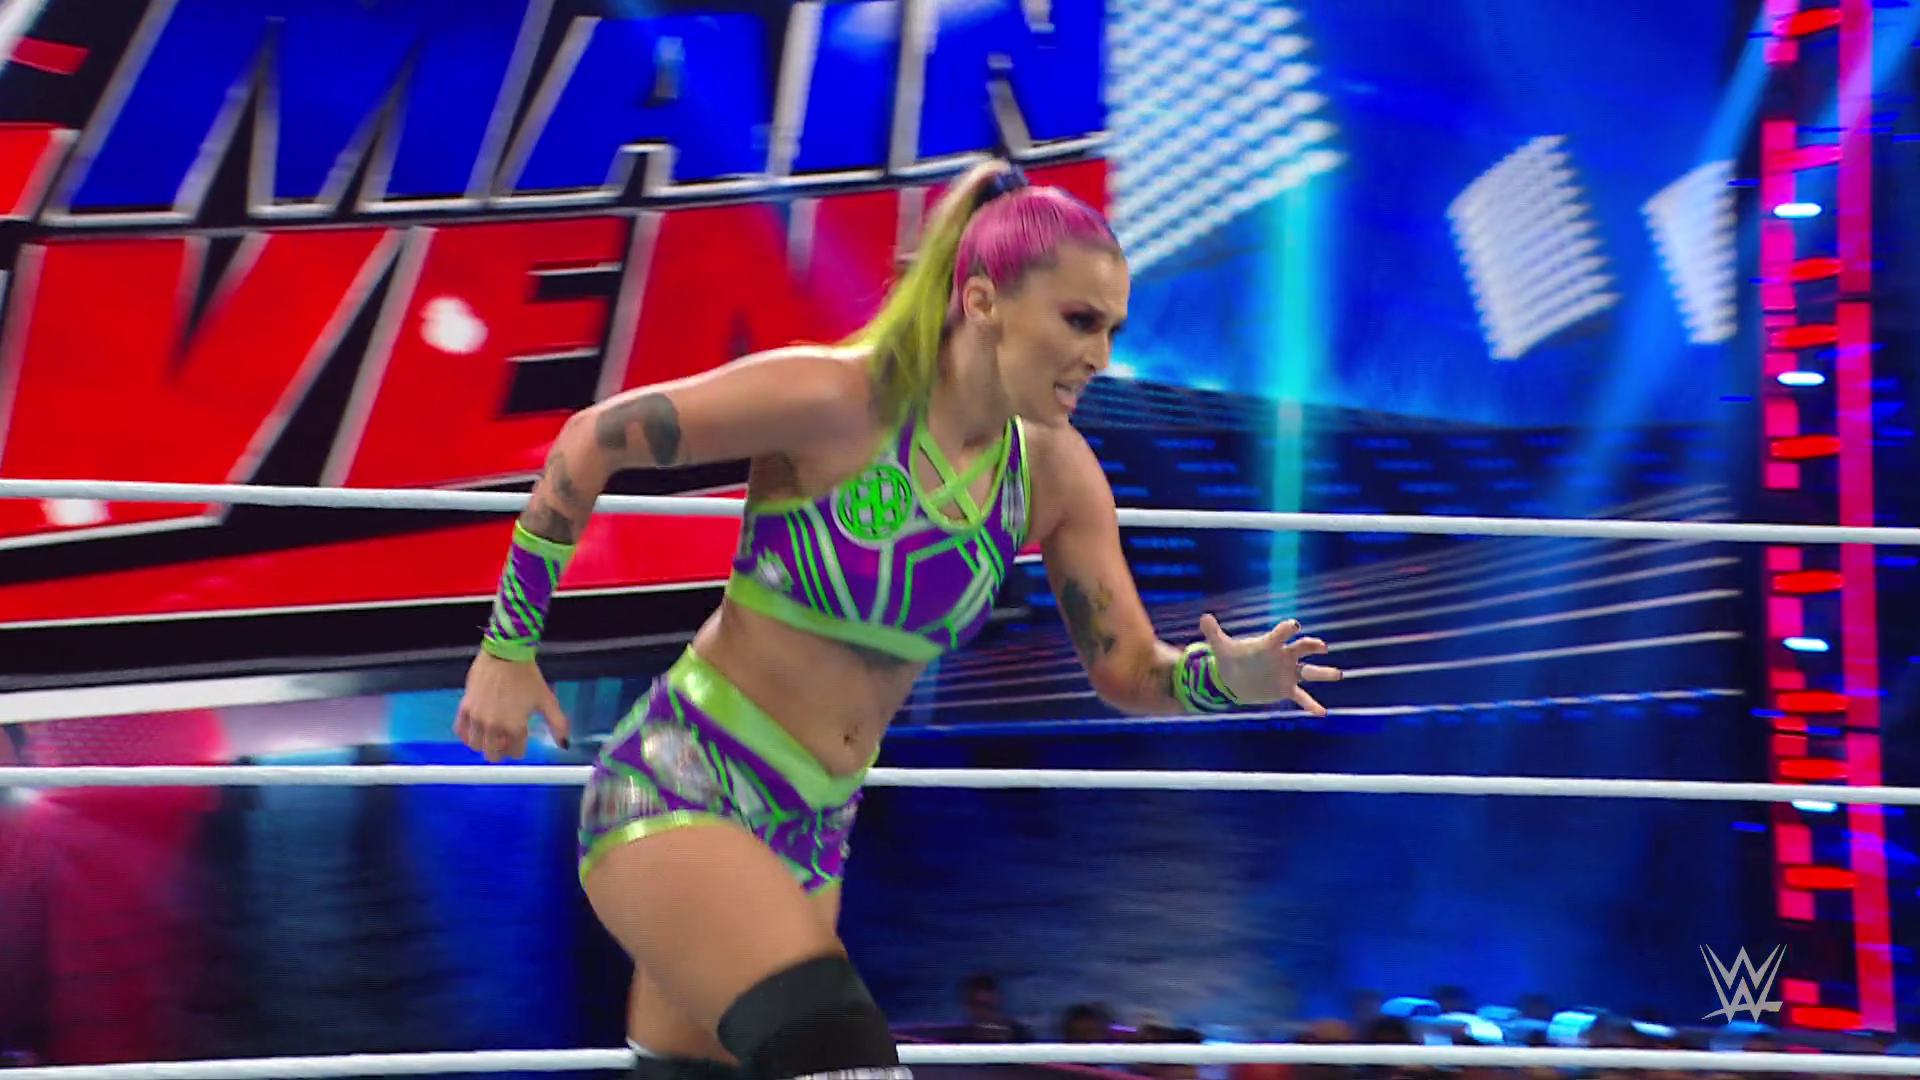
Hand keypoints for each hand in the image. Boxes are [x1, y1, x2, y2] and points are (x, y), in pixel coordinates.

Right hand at [454, 651, 570, 761]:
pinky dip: (467, 736)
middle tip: (505, 741)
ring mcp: (477, 718)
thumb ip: (558, 724)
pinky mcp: (465, 708)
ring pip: (477, 746)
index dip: (519, 749)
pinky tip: (476, 731)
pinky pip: (461, 732)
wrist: (505, 654)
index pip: (516, 752)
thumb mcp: (547, 700)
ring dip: (485, 744)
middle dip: (501, 751)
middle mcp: (494, 726)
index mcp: (515, 726)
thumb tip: (564, 744)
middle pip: (493, 754)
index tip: (520, 742)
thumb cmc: (527, 677)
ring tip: (491, 735)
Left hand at [1198, 614, 1341, 715]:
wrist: (1234, 679)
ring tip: (1338, 674)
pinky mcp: (1286, 689)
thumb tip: (1204, 617)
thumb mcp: (1221, 648)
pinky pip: (1302, 697)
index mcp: (1270, 644)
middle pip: (1303, 648)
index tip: (1295, 626)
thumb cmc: (1231, 659)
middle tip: (1322, 646)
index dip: (1289, 628)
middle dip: (1312, 646)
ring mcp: (1288, 673)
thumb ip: (1214, 633)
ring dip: (1324, 673)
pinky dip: (1311, 705)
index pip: (1283, 633)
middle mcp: (1284, 656)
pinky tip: (1321, 712)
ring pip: (1310, 672)